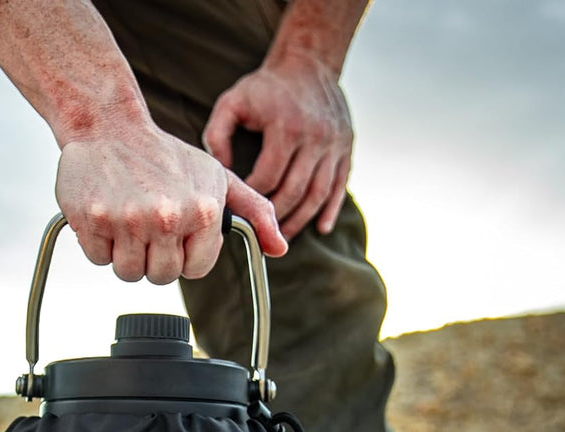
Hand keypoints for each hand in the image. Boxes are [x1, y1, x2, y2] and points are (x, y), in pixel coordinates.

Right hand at [56, 124, 285, 284]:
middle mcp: (167, 216)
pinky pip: (98, 259)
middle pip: (161, 277)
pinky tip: (106, 213)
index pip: (195, 270)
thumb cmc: (165, 157)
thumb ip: (254, 211)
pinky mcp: (92, 219)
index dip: (183, 254)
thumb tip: (279, 248)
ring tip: (127, 218)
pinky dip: (98, 242)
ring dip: (125, 253)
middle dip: (153, 256)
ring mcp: (127, 219)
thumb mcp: (218, 178)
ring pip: (128, 273)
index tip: (174, 232)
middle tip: (147, 224)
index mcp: (202, 210)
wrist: (109, 127)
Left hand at [202, 50, 352, 238]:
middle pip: (294, 192)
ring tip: (284, 236)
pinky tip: (320, 227)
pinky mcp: (346, 148)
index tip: (241, 207)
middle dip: (276, 217)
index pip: (268, 178)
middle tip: (261, 232)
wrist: (309, 61)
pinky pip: (340, 187)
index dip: (253, 197)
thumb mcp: (233, 102)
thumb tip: (221, 171)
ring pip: (318, 195)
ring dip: (300, 221)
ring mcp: (334, 145)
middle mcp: (315, 138)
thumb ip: (217, 135)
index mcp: (286, 128)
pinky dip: (330, 210)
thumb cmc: (266, 87)